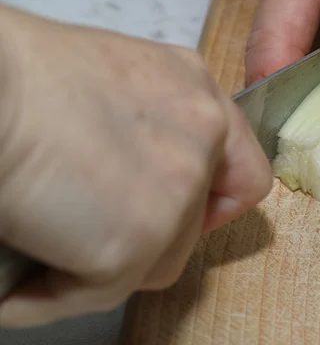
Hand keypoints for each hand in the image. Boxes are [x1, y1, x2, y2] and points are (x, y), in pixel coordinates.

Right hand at [0, 5, 270, 327]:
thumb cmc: (22, 78)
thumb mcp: (113, 81)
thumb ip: (149, 126)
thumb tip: (136, 178)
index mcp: (194, 92)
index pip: (244, 173)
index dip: (213, 205)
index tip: (178, 216)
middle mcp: (202, 135)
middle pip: (194, 225)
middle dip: (144, 239)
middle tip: (88, 230)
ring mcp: (177, 189)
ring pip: (156, 264)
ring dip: (104, 268)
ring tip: (47, 245)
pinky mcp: (138, 239)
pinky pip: (102, 292)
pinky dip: (57, 294)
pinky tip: (23, 274)